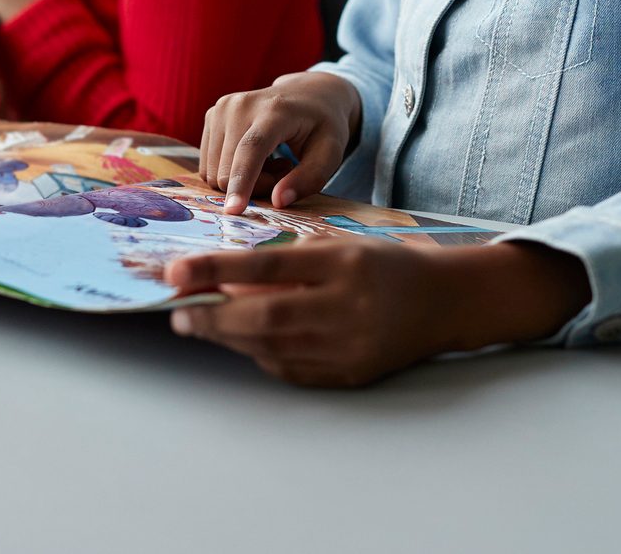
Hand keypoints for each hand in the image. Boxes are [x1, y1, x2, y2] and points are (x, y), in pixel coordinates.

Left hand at [165, 239, 592, 386]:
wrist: (444, 303)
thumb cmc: (385, 265)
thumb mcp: (342, 245)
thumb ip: (290, 259)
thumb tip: (227, 280)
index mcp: (344, 265)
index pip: (268, 268)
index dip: (216, 271)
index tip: (176, 272)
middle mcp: (346, 309)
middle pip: (264, 317)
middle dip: (212, 316)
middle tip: (178, 310)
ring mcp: (348, 348)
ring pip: (272, 347)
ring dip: (228, 338)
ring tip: (199, 324)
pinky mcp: (349, 375)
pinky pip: (291, 369)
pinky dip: (260, 354)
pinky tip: (244, 341)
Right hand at [198, 71, 361, 212]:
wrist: (309, 94)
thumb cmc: (322, 126)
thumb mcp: (331, 153)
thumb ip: (309, 179)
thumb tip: (278, 202)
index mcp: (275, 110)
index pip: (251, 149)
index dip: (242, 181)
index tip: (234, 211)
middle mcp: (241, 105)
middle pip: (229, 169)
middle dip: (255, 186)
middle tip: (284, 171)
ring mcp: (222, 108)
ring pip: (215, 171)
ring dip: (242, 179)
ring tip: (271, 161)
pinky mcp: (211, 115)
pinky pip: (210, 165)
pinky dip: (231, 170)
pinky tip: (256, 156)